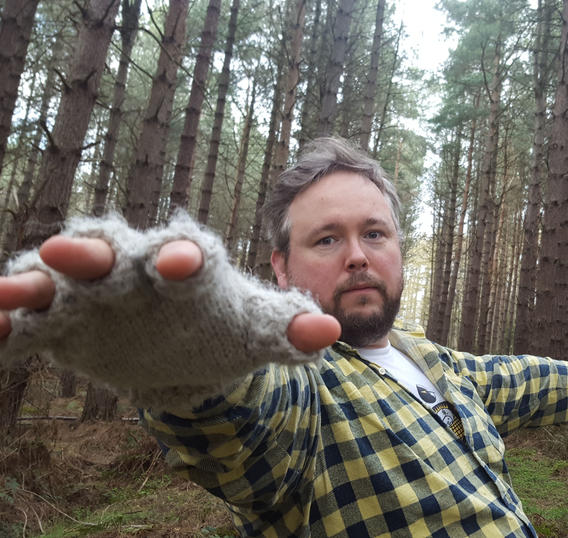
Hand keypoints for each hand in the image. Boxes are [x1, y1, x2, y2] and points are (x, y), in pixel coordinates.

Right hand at [0, 236, 338, 351]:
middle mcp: (134, 268)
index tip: (185, 264)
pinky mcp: (62, 324)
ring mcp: (93, 294)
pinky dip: (9, 328)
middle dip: (89, 250)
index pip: (184, 252)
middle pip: (109, 250)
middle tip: (66, 251)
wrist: (185, 352)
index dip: (183, 255)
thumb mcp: (257, 331)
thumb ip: (289, 328)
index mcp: (186, 265)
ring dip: (32, 284)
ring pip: (56, 279)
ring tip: (9, 296)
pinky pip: (30, 323)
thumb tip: (331, 333)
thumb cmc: (224, 330)